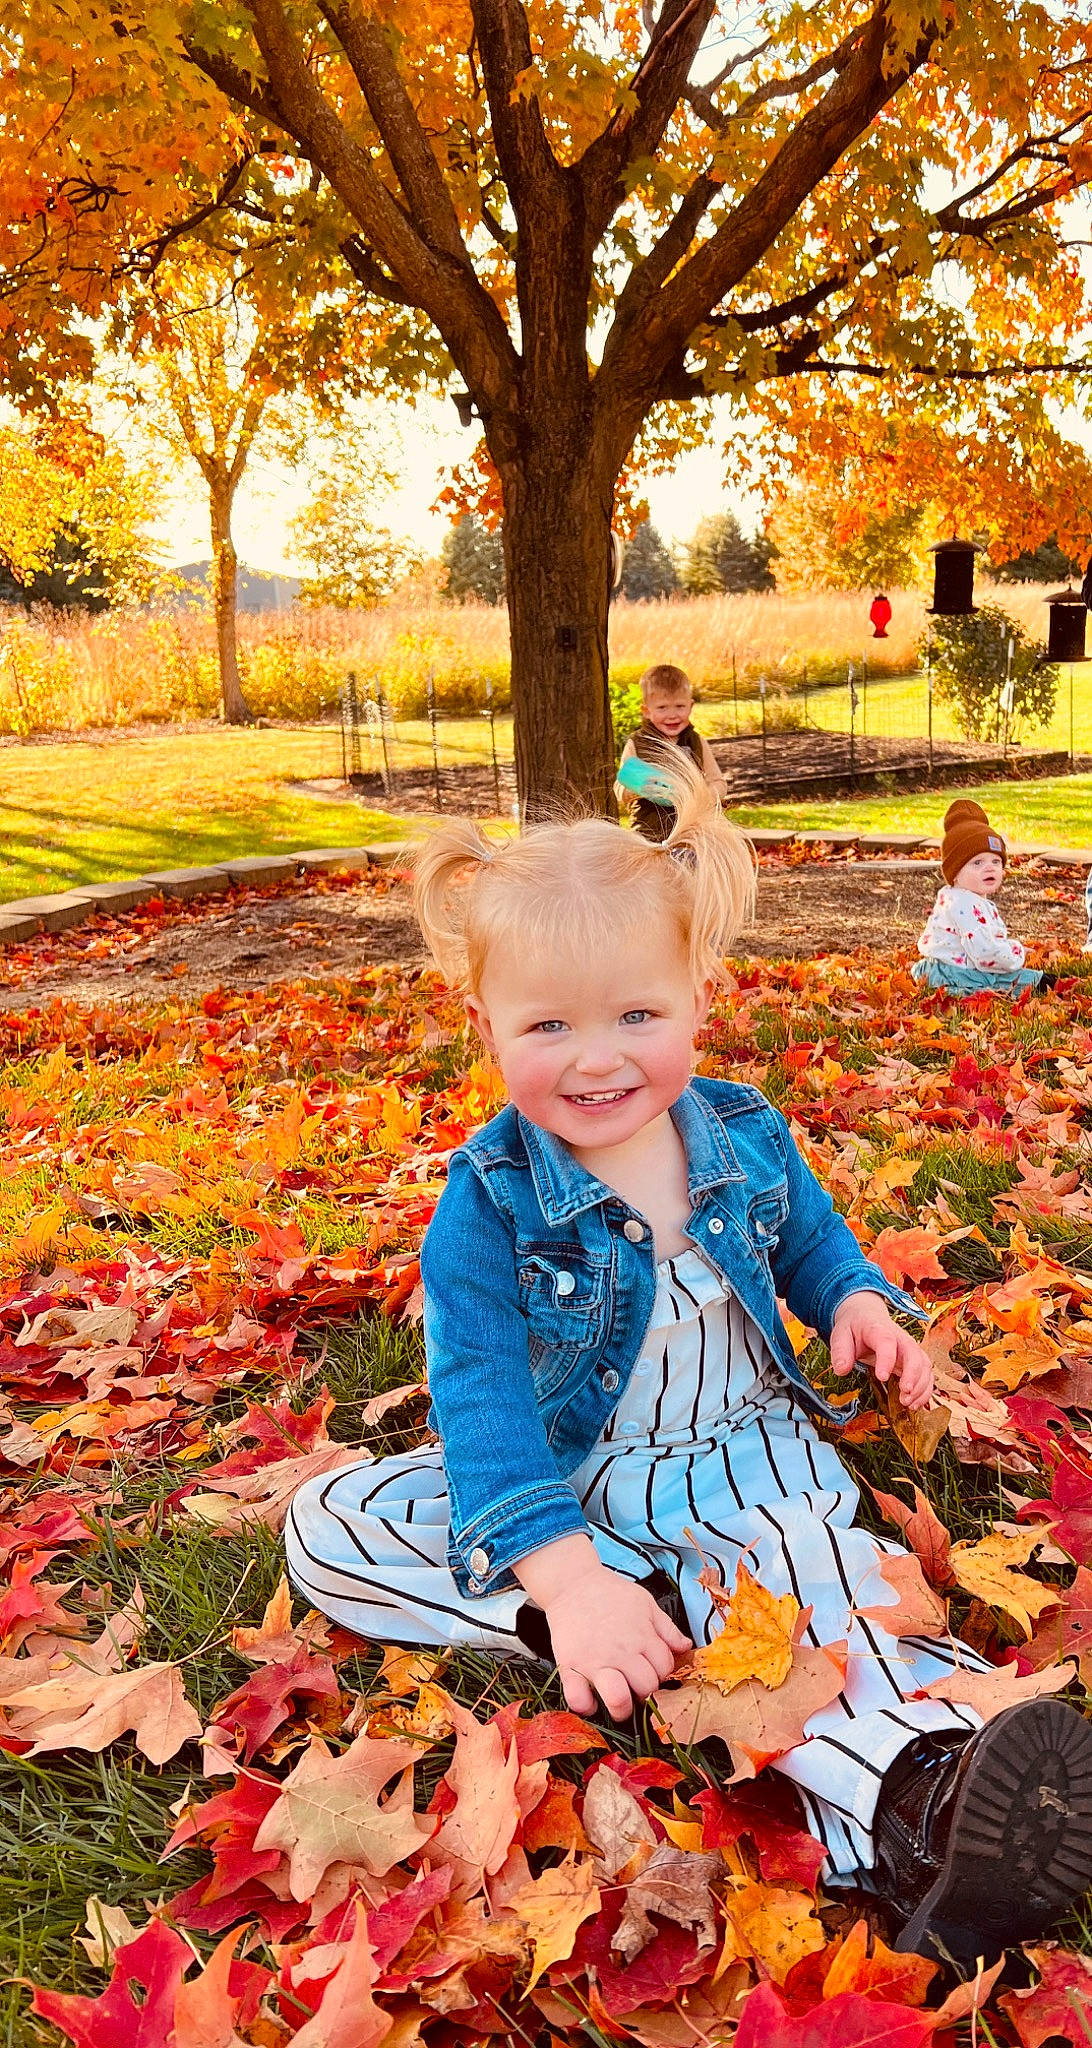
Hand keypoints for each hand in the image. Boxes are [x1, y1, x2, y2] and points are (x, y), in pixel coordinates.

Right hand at [543, 1561, 690, 1721]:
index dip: (662, 1672)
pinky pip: (578, 1699)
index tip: (652, 1668)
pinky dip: (585, 1707)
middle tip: (636, 1683)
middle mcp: (621, 1652)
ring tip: (619, 1701)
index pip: (665, 1668)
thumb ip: (667, 1628)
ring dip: (622, 1708)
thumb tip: (686, 1647)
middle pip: (646, 1688)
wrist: (572, 1584)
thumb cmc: (609, 1593)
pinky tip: (590, 1700)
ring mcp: (594, 1662)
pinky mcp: (570, 1667)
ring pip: (618, 1699)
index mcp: (642, 1636)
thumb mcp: (645, 1603)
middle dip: (645, 1690)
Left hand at [829, 1290, 932, 1410]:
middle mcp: (899, 1338)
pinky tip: (914, 1403)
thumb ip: (840, 1351)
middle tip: (905, 1392)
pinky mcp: (914, 1359)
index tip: (882, 1377)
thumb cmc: (855, 1327)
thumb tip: (841, 1370)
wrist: (866, 1316)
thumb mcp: (841, 1334)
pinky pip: (926, 1374)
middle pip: (913, 1353)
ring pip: (924, 1364)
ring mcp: (909, 1348)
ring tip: (907, 1402)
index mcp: (878, 1329)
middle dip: (913, 1374)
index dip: (887, 1359)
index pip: (886, 1341)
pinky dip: (924, 1390)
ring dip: (920, 1386)